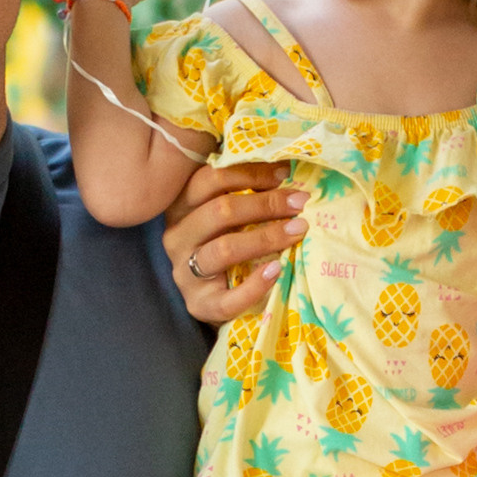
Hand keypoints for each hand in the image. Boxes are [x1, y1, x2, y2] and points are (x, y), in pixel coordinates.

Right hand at [163, 159, 305, 319]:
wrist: (214, 299)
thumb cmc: (225, 247)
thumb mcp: (225, 218)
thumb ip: (242, 194)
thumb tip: (286, 170)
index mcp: (181, 208)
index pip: (208, 180)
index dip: (247, 173)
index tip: (284, 173)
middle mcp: (177, 238)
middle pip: (220, 211)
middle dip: (265, 203)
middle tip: (300, 202)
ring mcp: (184, 273)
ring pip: (223, 249)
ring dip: (266, 237)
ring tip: (297, 230)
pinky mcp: (199, 305)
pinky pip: (228, 298)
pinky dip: (255, 284)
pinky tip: (278, 269)